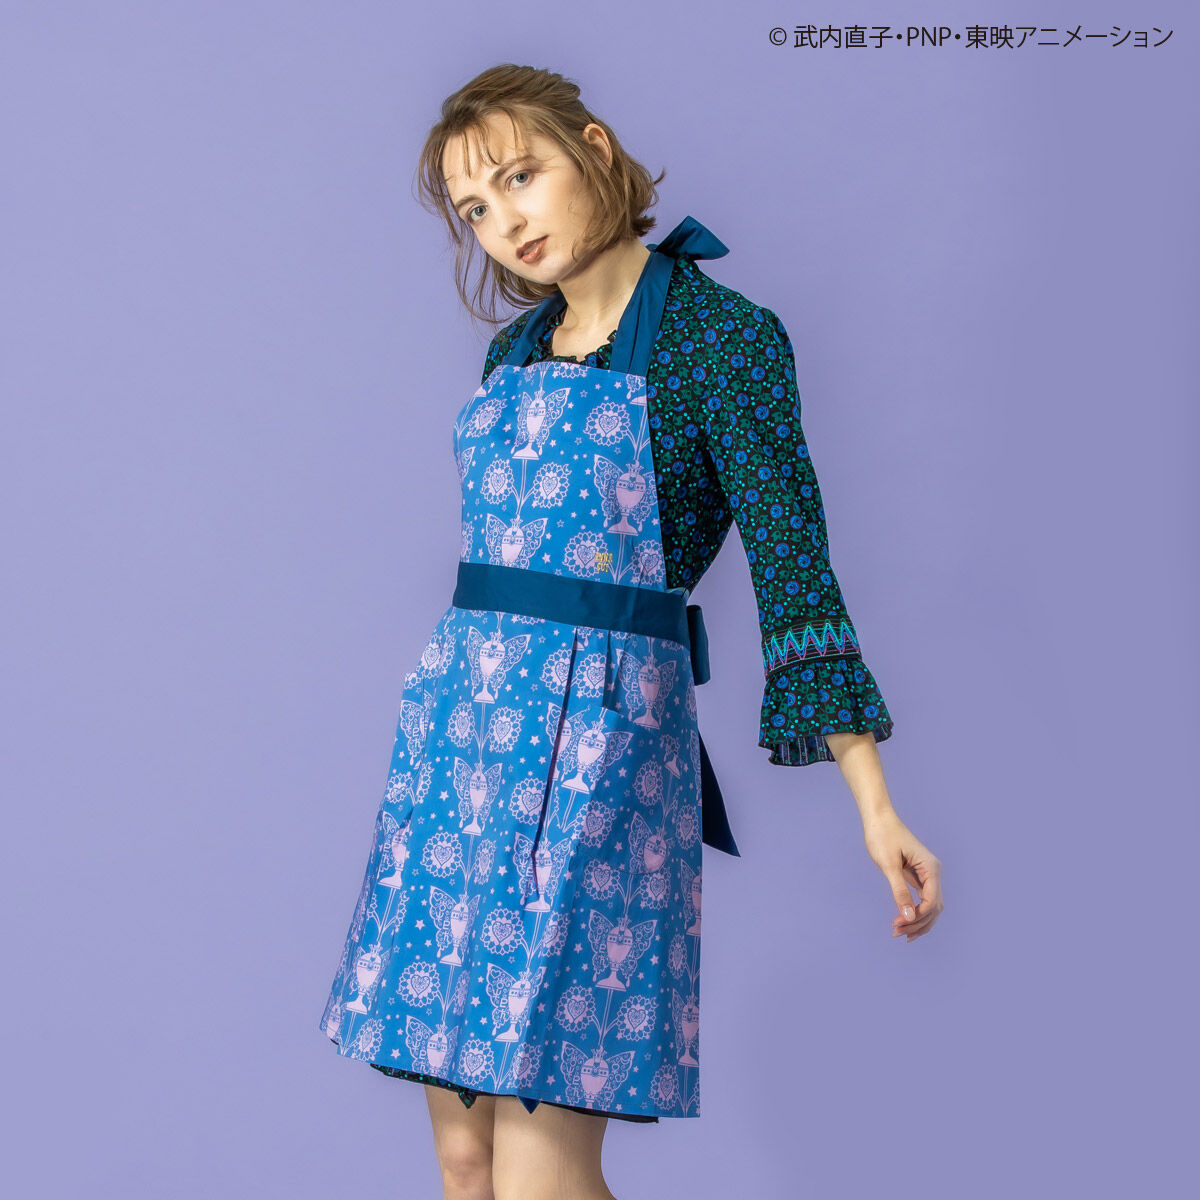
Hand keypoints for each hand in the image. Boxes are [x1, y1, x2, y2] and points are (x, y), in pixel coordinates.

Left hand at [861, 810, 942, 941]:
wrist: (878, 819)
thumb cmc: (882, 837)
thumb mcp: (888, 865)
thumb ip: (899, 891)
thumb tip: (908, 918)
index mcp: (931, 868)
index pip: (932, 901)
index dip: (918, 917)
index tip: (899, 925)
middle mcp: (933, 872)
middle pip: (934, 907)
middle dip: (917, 923)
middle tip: (896, 933)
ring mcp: (927, 874)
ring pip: (930, 906)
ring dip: (917, 921)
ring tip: (898, 933)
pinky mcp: (918, 876)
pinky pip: (922, 899)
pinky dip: (914, 912)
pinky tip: (903, 923)